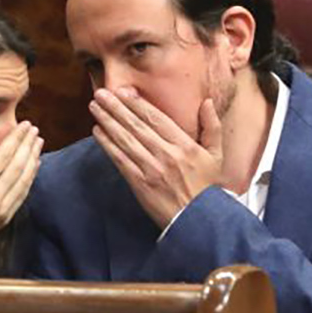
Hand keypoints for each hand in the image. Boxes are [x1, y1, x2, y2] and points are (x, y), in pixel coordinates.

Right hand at [0, 122, 42, 271]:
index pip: (4, 154)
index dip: (16, 138)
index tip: (25, 125)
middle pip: (19, 164)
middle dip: (28, 145)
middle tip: (35, 130)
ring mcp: (3, 208)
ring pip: (25, 179)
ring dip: (33, 159)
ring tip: (38, 143)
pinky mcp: (6, 218)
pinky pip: (23, 193)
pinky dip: (31, 178)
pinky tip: (34, 166)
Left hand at [89, 88, 222, 228]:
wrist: (198, 221)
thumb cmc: (207, 188)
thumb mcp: (216, 155)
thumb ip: (212, 126)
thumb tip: (207, 102)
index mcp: (184, 145)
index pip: (156, 118)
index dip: (137, 103)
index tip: (123, 91)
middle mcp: (166, 154)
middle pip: (136, 125)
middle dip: (116, 107)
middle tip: (100, 93)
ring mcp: (151, 169)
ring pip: (125, 140)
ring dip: (107, 121)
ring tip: (94, 107)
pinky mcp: (139, 184)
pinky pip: (120, 160)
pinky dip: (107, 144)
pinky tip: (98, 132)